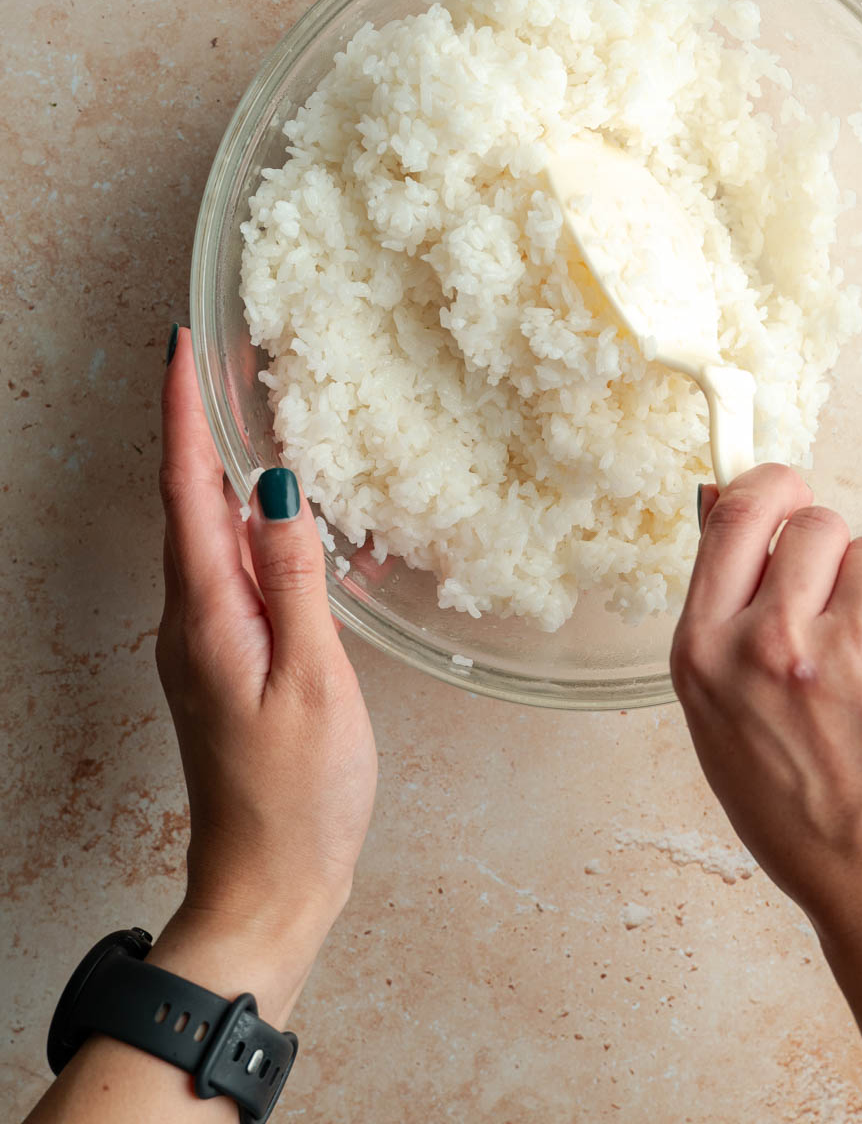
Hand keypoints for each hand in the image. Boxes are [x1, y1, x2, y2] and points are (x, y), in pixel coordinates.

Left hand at [154, 328, 376, 1021]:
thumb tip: (276, 487)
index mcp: (205, 613)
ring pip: (212, 536)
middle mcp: (190, 618)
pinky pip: (237, 574)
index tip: (183, 345)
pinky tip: (308, 532)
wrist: (270, 884)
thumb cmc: (298, 793)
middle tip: (225, 360)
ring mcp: (205, 641)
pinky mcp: (227, 660)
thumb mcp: (312, 678)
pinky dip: (262, 535)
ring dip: (232, 476)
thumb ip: (295, 578)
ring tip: (267, 423)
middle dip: (199, 424)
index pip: (183, 489)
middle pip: (188, 501)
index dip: (181, 413)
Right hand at [672, 468, 861, 1123]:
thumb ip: (720, 615)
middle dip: (827, 552)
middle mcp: (775, 639)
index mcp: (708, 654)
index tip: (781, 489)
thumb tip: (719, 503)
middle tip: (837, 608)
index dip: (763, 486)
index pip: (733, 519)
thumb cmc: (799, 811)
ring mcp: (853, 642)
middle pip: (812, 522)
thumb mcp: (718, 719)